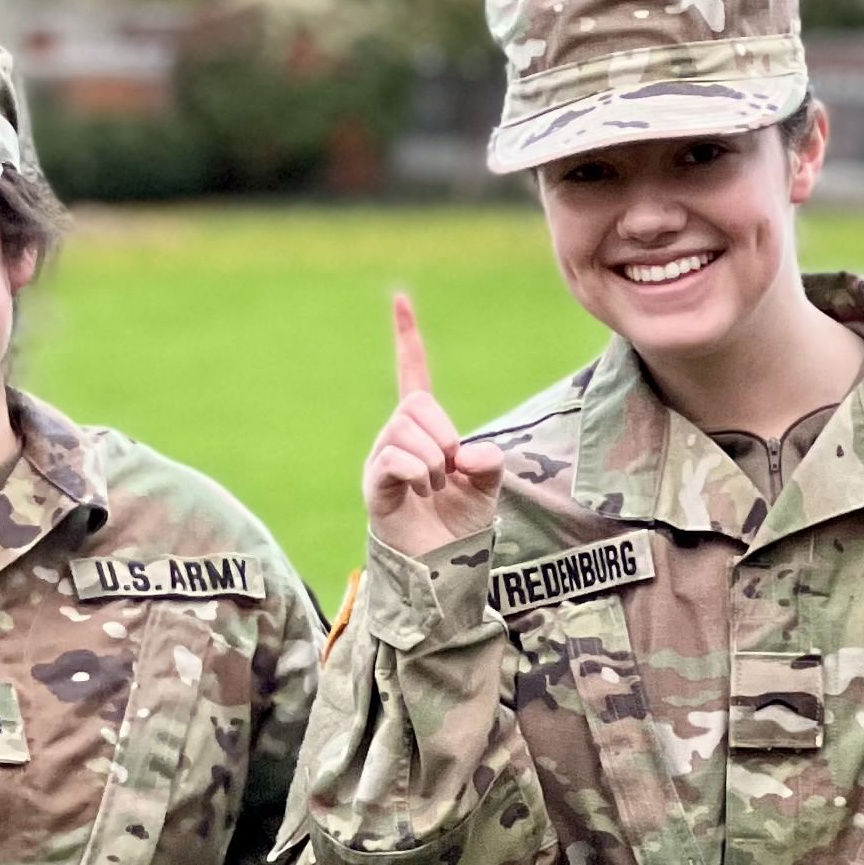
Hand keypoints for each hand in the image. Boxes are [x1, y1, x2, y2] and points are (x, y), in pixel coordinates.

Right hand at [363, 291, 504, 553]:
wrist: (443, 566)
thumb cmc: (461, 524)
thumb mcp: (487, 485)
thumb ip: (488, 462)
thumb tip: (471, 454)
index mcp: (424, 429)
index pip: (412, 374)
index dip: (407, 339)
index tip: (400, 298)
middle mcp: (396, 436)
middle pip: (417, 404)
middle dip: (444, 433)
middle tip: (452, 468)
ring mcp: (382, 458)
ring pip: (406, 430)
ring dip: (434, 458)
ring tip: (436, 486)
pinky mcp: (375, 484)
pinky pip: (396, 458)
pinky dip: (419, 472)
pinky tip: (423, 490)